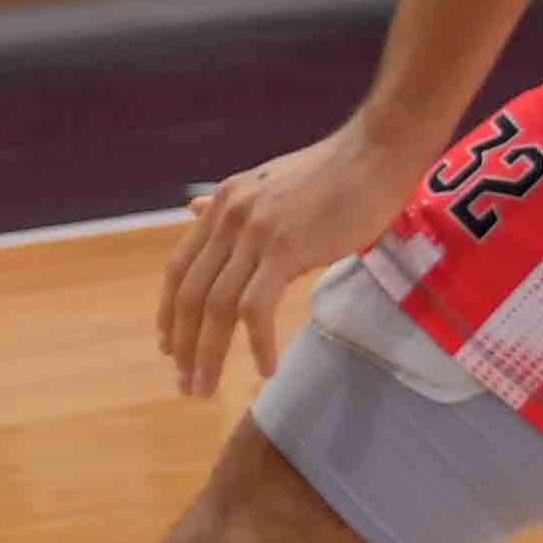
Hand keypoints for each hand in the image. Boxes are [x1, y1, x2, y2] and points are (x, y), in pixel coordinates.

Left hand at [159, 118, 428, 395]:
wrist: (375, 154)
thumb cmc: (333, 173)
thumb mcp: (267, 185)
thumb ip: (231, 207)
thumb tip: (193, 209)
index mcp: (221, 206)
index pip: (178, 268)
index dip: (168, 310)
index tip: (168, 346)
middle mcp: (227, 218)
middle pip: (189, 293)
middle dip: (182, 343)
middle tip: (184, 382)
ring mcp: (253, 233)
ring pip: (215, 306)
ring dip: (208, 353)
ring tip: (206, 388)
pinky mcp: (284, 248)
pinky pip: (256, 307)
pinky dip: (256, 343)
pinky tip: (264, 369)